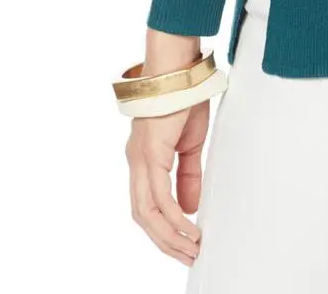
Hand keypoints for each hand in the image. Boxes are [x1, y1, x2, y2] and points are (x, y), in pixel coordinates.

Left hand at [125, 99, 207, 264]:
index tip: (183, 243)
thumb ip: (188, 176)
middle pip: (143, 216)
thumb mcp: (190, 144)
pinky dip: (173, 216)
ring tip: (191, 248)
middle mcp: (137, 163)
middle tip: (187, 255)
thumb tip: (189, 207)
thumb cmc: (183, 98)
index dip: (163, 228)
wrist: (179, 71)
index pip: (147, 205)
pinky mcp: (150, 155)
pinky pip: (158, 196)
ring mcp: (140, 160)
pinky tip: (188, 226)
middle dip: (165, 241)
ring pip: (147, 212)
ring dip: (168, 235)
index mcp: (145, 159)